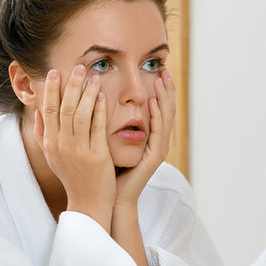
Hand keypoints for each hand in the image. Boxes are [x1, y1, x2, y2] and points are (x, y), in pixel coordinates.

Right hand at [33, 65, 116, 229]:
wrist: (88, 203)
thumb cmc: (72, 177)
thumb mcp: (52, 156)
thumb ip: (43, 133)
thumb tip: (37, 111)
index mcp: (50, 143)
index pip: (47, 110)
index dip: (50, 89)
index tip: (55, 71)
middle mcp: (62, 145)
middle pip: (63, 108)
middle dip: (70, 85)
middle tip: (78, 67)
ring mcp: (79, 151)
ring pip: (80, 115)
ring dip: (87, 93)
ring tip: (93, 76)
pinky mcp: (97, 156)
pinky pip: (97, 128)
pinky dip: (99, 110)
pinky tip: (103, 96)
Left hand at [114, 68, 175, 205]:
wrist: (109, 196)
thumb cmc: (106, 168)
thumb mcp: (109, 138)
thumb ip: (111, 120)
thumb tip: (98, 97)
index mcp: (149, 136)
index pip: (158, 107)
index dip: (160, 89)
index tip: (157, 69)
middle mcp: (157, 141)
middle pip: (167, 109)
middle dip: (167, 89)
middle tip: (164, 69)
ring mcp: (158, 150)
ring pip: (166, 119)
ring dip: (165, 98)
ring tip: (162, 80)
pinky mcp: (154, 158)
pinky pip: (158, 134)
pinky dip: (157, 117)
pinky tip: (154, 104)